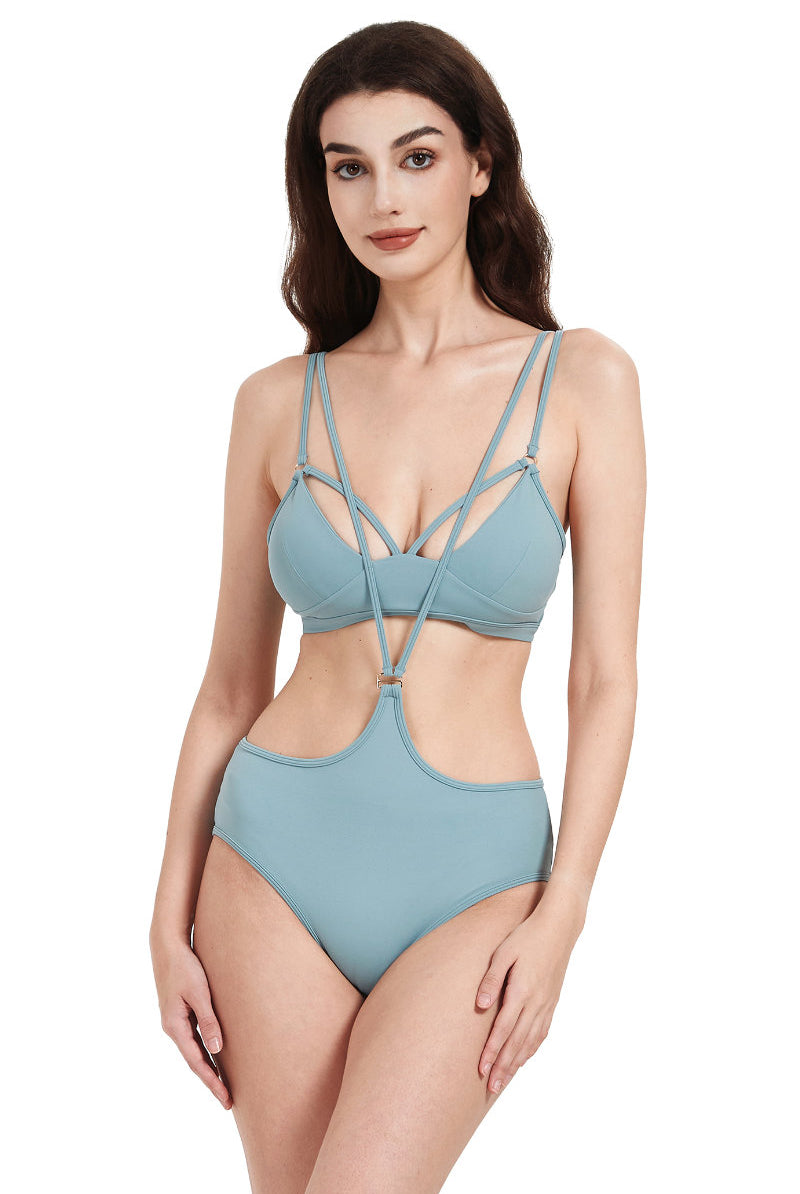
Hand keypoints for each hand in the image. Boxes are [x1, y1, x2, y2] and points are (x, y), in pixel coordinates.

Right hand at [150, 930, 232, 1109]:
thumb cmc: (185, 967)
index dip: (211, 1082)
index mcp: (175, 1026)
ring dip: (208, 1068)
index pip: (196, 1062)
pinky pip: (194, 1038)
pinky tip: (215, 1056)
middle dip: (211, 1081)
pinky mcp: (180, 1013)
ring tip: (224, 1085)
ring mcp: (175, 1021)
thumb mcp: (199, 993)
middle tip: (228, 1101)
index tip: (225, 1099)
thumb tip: (217, 1050)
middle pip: (195, 1061)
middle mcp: (173, 1028)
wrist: (167, 946)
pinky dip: (205, 1051)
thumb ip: (209, 1021)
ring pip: (194, 1051)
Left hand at [474, 901, 579, 1093]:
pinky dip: (531, 1049)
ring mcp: (547, 1004)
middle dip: (502, 1067)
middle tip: (490, 1088)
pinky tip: (523, 1059)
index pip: (503, 1029)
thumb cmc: (527, 936)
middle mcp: (536, 1003)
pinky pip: (541, 1033)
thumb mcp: (503, 953)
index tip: (481, 1070)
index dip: (492, 1052)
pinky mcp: (552, 1002)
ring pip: (530, 1042)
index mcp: (522, 991)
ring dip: (516, 1064)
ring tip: (502, 1081)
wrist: (559, 927)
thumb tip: (480, 1006)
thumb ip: (491, 980)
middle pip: (517, 1042)